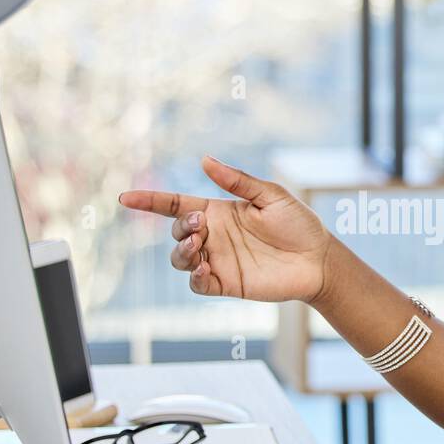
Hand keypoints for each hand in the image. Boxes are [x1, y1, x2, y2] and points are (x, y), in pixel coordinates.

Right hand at [119, 155, 333, 304]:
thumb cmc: (298, 223)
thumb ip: (237, 181)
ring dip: (182, 250)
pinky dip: (194, 276)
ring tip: (200, 243)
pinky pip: (197, 283)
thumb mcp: (270, 195)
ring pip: (180, 259)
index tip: (125, 199)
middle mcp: (213, 235)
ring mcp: (218, 260)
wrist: (318, 259)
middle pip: (176, 231)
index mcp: (219, 211)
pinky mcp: (227, 283)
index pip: (175, 205)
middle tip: (201, 222)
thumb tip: (204, 160)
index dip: (149, 201)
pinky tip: (205, 268)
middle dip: (180, 226)